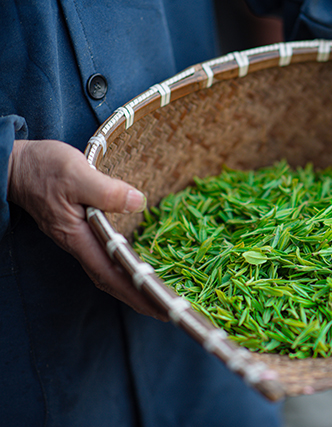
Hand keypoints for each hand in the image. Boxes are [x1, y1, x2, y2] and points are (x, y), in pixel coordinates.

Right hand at [8, 139, 167, 320]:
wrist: (15, 164)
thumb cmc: (45, 167)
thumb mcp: (78, 173)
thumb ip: (107, 191)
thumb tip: (139, 202)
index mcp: (78, 236)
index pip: (111, 274)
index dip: (135, 292)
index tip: (159, 306)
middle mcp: (78, 243)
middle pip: (111, 280)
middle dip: (138, 297)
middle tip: (167, 311)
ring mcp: (77, 238)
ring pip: (107, 271)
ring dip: (131, 286)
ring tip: (156, 295)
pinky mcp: (78, 230)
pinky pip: (103, 257)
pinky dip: (121, 268)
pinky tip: (134, 266)